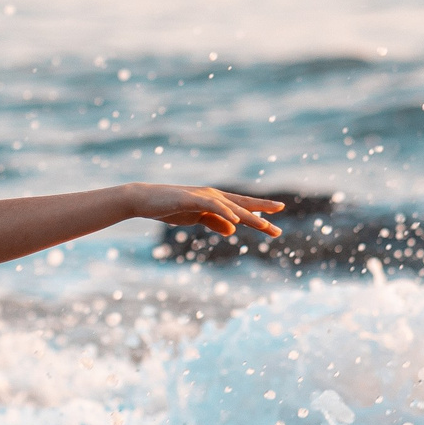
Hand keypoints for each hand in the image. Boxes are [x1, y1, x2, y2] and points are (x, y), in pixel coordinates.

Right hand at [129, 184, 283, 238]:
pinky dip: (224, 212)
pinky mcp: (191, 200)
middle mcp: (213, 195)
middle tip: (278, 227)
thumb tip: (233, 229)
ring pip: (230, 207)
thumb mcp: (196, 218)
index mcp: (216, 200)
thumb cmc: (169, 208)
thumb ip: (215, 222)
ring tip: (264, 226)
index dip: (261, 210)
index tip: (278, 216)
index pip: (242, 206)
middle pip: (242, 206)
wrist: (145, 200)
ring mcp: (202, 196)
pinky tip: (236, 220)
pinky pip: (211, 206)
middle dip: (262, 215)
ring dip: (248, 216)